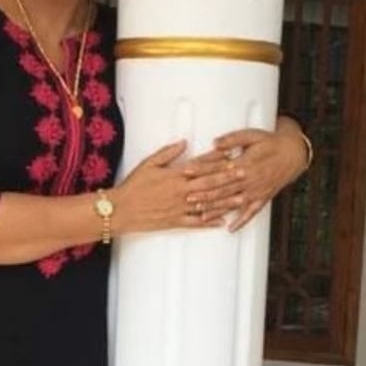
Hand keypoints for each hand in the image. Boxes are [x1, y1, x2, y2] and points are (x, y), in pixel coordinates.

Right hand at [112, 140, 238, 234]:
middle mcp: (180, 191)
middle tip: (244, 174)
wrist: (121, 210)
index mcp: (175, 175)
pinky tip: (221, 221)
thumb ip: (168, 153)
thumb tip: (184, 142)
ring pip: (207, 204)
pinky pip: (195, 223)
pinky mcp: (175, 221)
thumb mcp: (148, 163)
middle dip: (228, 178)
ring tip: (240, 197)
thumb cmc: (132, 186)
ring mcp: (179, 208)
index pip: (200, 165)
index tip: (231, 155)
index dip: (217, 159)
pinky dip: (209, 222)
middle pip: (209, 183)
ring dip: (225, 200)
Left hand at [196, 117, 308, 231]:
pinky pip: (251, 213)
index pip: (218, 168)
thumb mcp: (252, 135)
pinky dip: (241, 222)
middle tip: (187, 196)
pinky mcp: (262, 198)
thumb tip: (214, 143)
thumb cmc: (271, 142)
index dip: (201, 169)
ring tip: (201, 215)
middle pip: (223, 188)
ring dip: (217, 209)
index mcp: (245, 163)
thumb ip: (232, 139)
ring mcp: (256, 191)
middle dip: (204, 193)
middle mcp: (249, 180)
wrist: (294, 154)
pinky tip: (230, 228)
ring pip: (233, 203)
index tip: (187, 171)